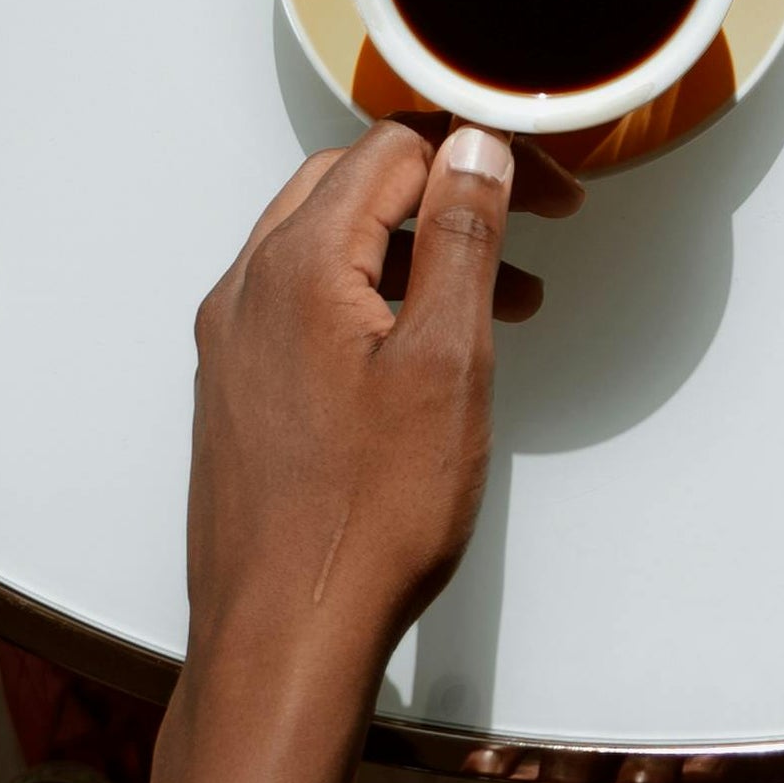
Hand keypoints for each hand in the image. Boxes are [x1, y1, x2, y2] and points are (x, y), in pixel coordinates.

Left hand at [127, 125, 549, 782]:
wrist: (284, 636)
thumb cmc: (368, 516)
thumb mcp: (446, 362)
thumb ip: (459, 238)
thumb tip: (473, 146)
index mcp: (296, 265)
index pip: (395, 150)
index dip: (482, 155)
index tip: (552, 197)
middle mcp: (246, 288)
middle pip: (353, 184)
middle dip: (447, 193)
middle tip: (529, 231)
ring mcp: (231, 342)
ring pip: (328, 244)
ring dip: (415, 249)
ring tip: (500, 303)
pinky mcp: (235, 391)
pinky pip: (304, 302)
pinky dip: (372, 297)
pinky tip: (422, 355)